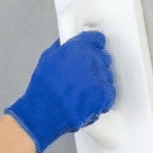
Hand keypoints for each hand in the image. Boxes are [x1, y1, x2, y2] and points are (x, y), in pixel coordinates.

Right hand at [4, 31, 115, 152]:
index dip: (95, 45)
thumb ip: (61, 48)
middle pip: (103, 57)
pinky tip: (87, 100)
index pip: (97, 38)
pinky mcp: (105, 94)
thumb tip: (65, 45)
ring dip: (98, 82)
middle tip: (82, 76)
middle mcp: (91, 59)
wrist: (45, 113)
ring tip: (82, 92)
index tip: (94, 48)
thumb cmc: (43, 90)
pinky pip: (109, 93)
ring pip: (107, 76)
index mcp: (77, 47)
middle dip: (95, 65)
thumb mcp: (46, 60)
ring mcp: (100, 77)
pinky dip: (101, 98)